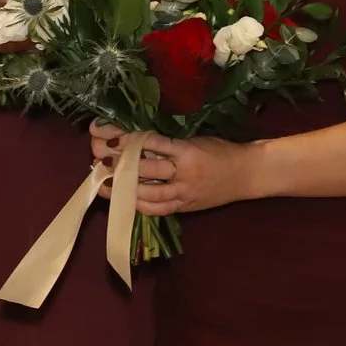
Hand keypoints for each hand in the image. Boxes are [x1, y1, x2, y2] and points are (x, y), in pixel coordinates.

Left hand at [90, 128, 255, 214]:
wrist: (248, 173)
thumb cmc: (219, 150)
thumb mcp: (194, 139)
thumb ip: (166, 142)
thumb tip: (130, 140)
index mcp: (186, 150)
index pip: (150, 143)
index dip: (125, 140)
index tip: (106, 137)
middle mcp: (184, 172)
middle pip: (143, 168)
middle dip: (117, 163)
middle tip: (98, 158)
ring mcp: (184, 192)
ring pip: (147, 192)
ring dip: (122, 188)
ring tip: (103, 182)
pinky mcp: (185, 206)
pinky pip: (158, 208)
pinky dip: (138, 204)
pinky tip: (122, 199)